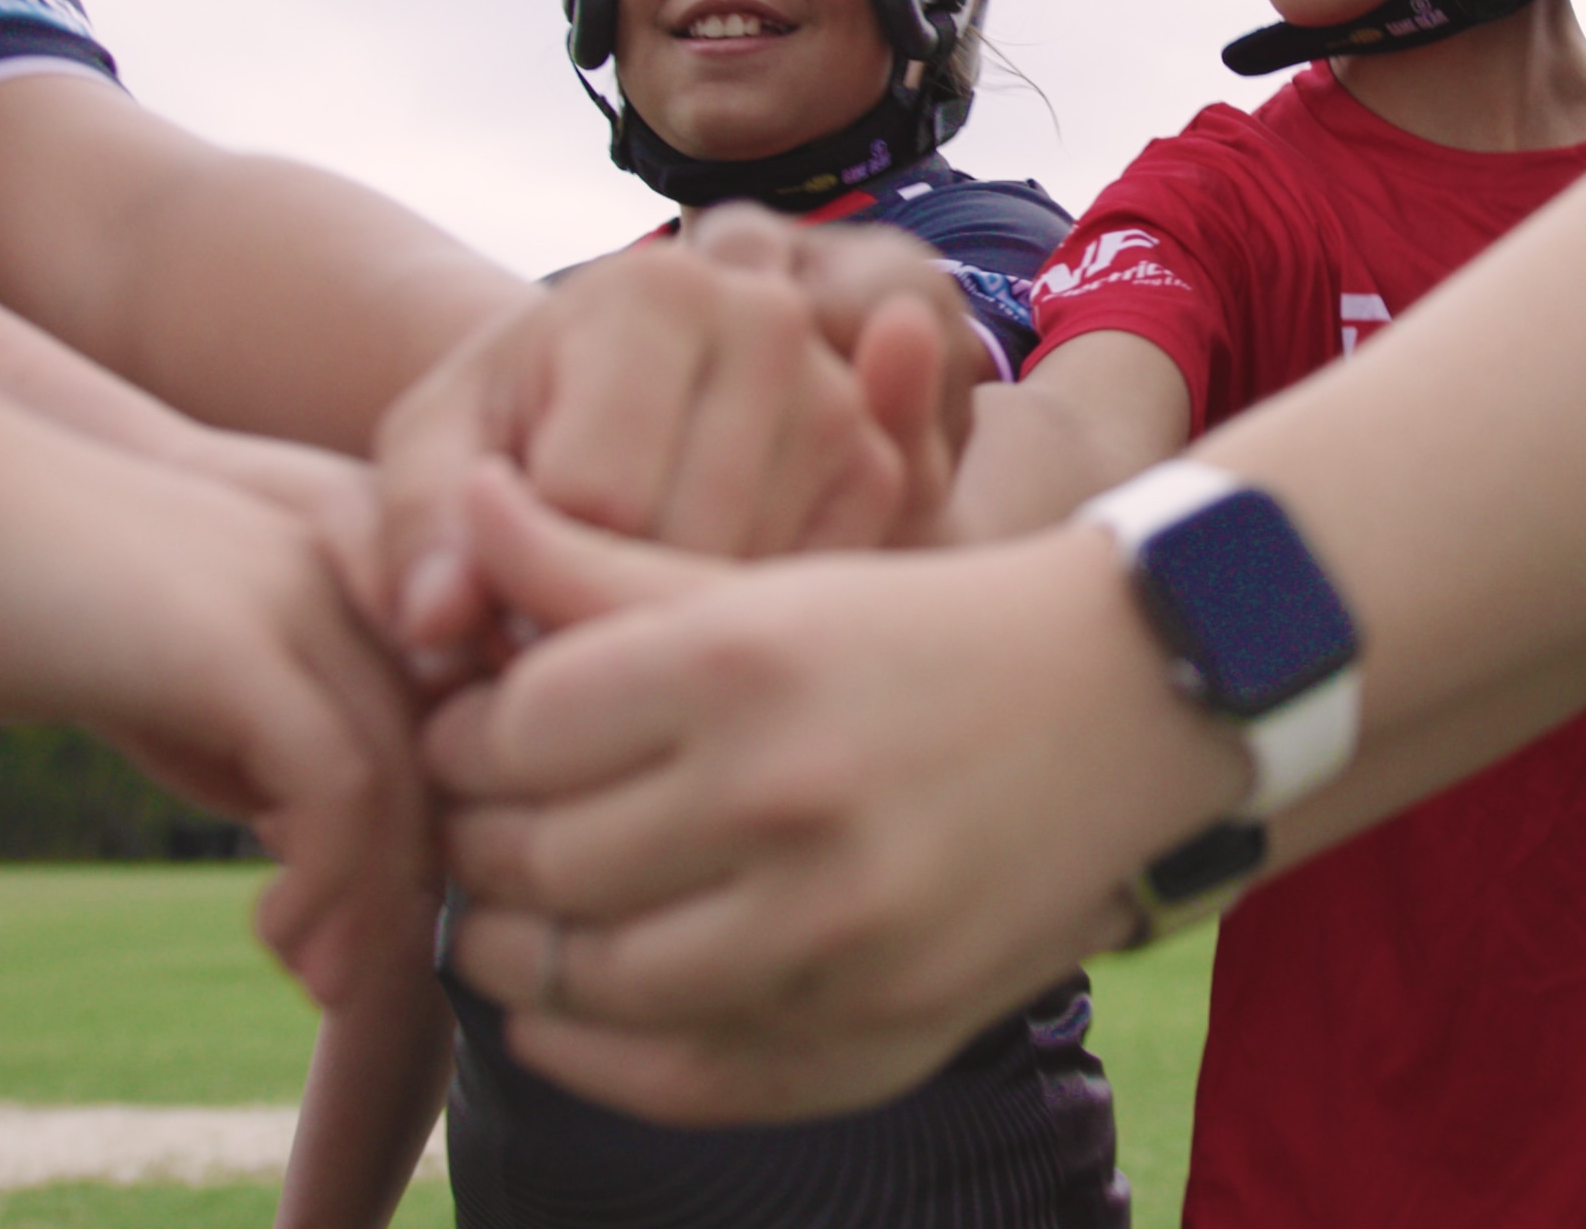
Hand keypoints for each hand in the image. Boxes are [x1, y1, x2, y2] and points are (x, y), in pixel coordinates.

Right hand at [0, 403, 433, 1006]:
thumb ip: (237, 728)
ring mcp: (302, 595)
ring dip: (371, 907)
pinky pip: (336, 789)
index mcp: (342, 553)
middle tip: (353, 980)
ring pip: (402, 781)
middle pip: (438, 751)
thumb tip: (294, 829)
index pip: (431, 708)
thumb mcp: (158, 662)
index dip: (414, 827)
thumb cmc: (10, 570)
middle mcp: (351, 564)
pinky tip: (274, 933)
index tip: (356, 921)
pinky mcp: (240, 644)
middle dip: (406, 884)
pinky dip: (327, 886)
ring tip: (322, 983)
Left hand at [369, 207, 979, 682]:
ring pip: (748, 582)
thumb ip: (417, 532)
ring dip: (663, 635)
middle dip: (593, 618)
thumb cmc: (508, 426)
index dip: (520, 587)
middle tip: (534, 632)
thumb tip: (437, 622)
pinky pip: (803, 597)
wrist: (599, 397)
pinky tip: (670, 611)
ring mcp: (842, 395)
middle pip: (681, 543)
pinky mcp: (880, 473)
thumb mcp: (432, 457)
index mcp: (653, 290)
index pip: (592, 501)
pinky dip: (731, 629)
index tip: (483, 602)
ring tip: (598, 612)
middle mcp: (770, 317)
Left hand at [416, 478, 1245, 1123]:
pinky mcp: (879, 1026)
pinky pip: (682, 1077)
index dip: (459, 742)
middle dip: (477, 848)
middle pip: (536, 861)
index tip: (465, 739)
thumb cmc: (918, 627)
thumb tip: (464, 508)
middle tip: (473, 830)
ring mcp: (836, 928)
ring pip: (589, 980)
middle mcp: (785, 795)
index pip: (510, 733)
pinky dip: (592, 1056)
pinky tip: (555, 1012)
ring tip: (500, 921)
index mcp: (742, 660)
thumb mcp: (764, 578)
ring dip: (512, 957)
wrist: (1126, 704)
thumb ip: (594, 564)